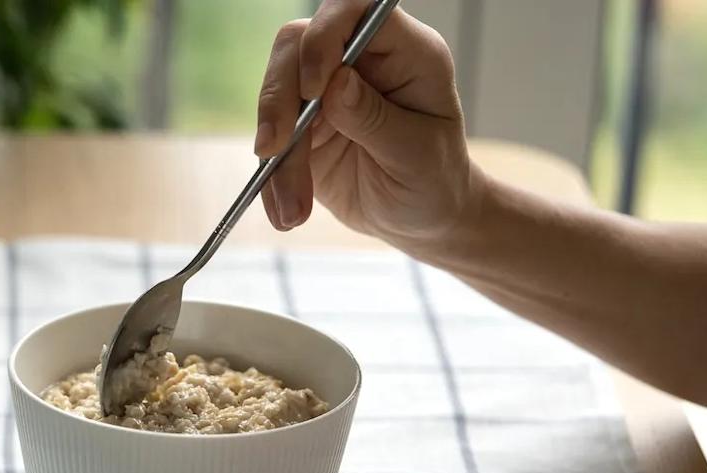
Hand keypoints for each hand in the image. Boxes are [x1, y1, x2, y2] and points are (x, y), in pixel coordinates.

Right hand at [255, 1, 479, 247]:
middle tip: (275, 149)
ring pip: (276, 96)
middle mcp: (359, 62)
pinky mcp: (302, 126)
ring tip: (294, 211)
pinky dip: (272, 178)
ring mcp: (325, 92)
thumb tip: (336, 84)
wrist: (422, 218)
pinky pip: (272, 140)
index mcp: (403, 52)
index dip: (324, 37)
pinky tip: (287, 211)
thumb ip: (377, 118)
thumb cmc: (435, 181)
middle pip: (296, 47)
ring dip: (277, 155)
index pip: (354, 11)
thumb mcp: (417, 155)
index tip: (314, 88)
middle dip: (279, 99)